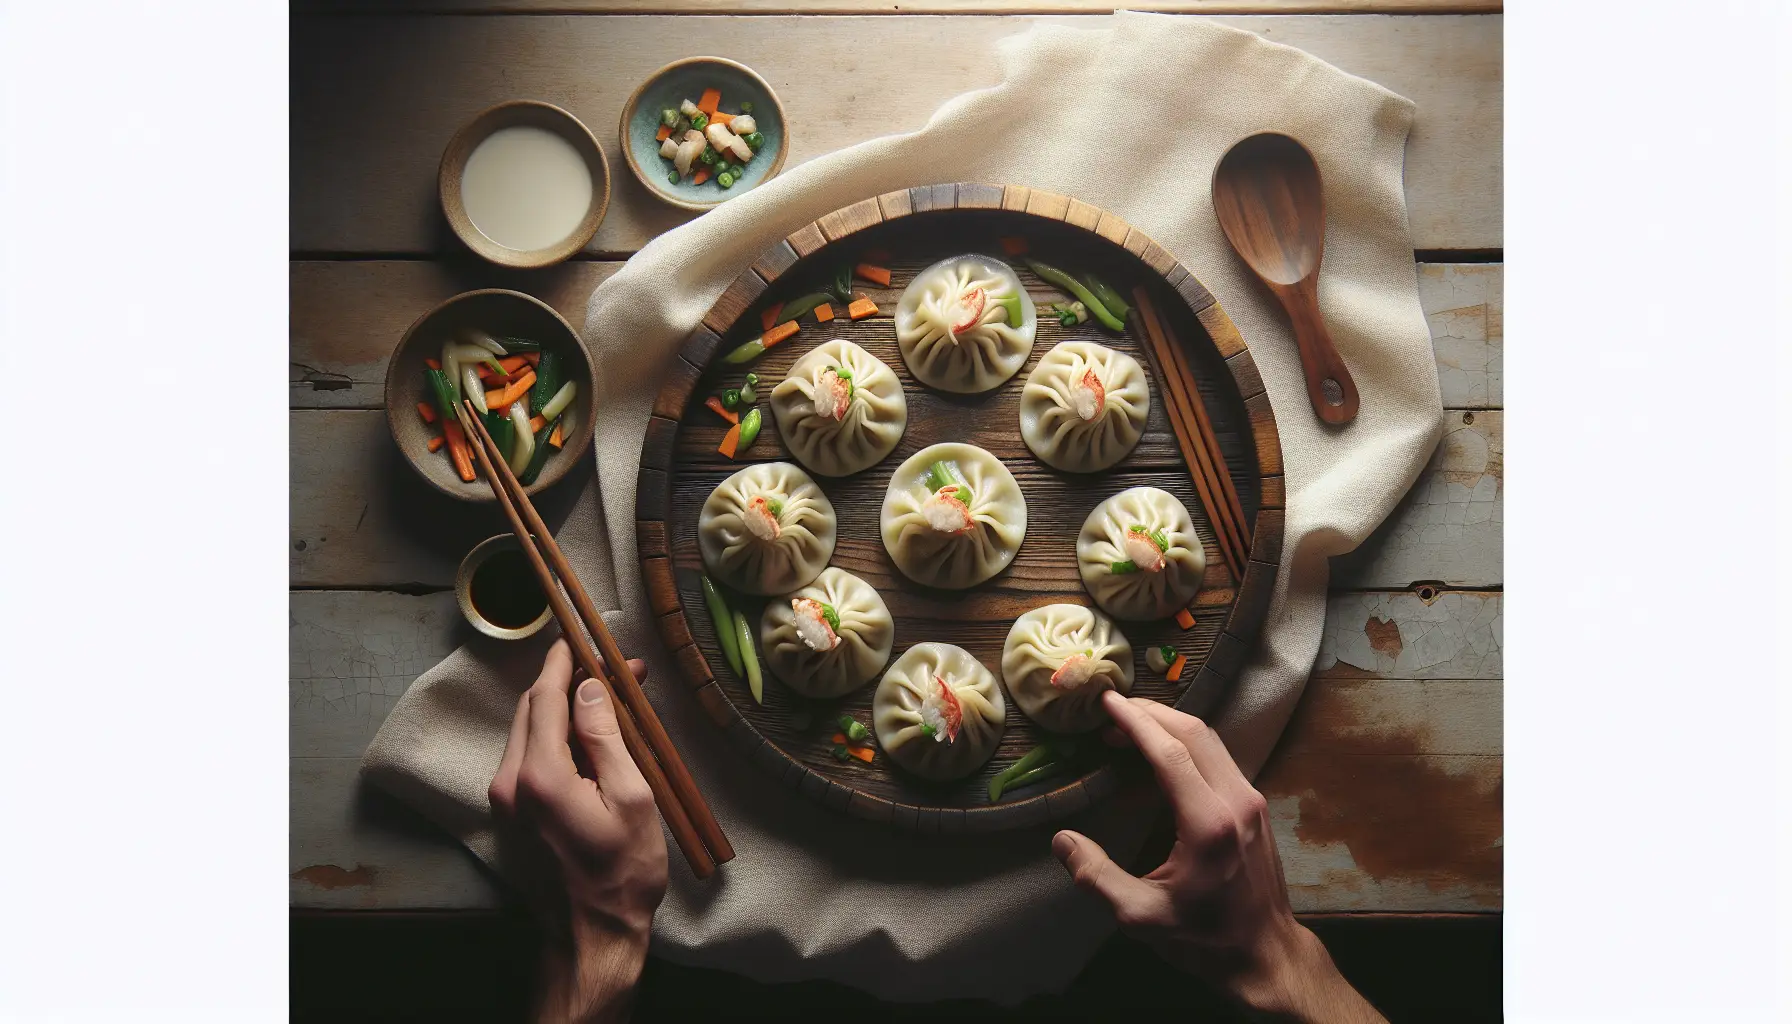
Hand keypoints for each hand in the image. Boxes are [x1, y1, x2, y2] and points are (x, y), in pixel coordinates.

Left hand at [489, 639, 667, 1023]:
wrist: (591, 935)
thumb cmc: (622, 872)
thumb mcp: (630, 797)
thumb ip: (605, 736)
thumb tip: (589, 686)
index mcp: (539, 774)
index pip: (546, 697)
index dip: (564, 661)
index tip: (580, 635)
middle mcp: (509, 782)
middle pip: (533, 710)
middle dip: (570, 682)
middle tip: (616, 670)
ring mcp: (504, 800)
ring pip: (530, 732)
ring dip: (565, 710)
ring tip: (611, 702)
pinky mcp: (509, 814)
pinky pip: (529, 758)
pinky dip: (557, 738)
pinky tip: (590, 739)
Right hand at [1052, 691, 1383, 1022]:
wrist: (1266, 955)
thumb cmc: (1205, 940)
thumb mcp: (1141, 917)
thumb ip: (1097, 877)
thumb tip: (1062, 841)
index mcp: (1210, 823)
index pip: (1171, 752)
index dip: (1136, 722)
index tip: (1107, 702)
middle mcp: (1237, 801)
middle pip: (1194, 732)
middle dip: (1151, 713)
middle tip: (1111, 709)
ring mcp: (1252, 801)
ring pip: (1211, 740)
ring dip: (1169, 724)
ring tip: (1129, 725)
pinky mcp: (1256, 807)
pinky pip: (1219, 756)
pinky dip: (1186, 742)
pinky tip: (1161, 752)